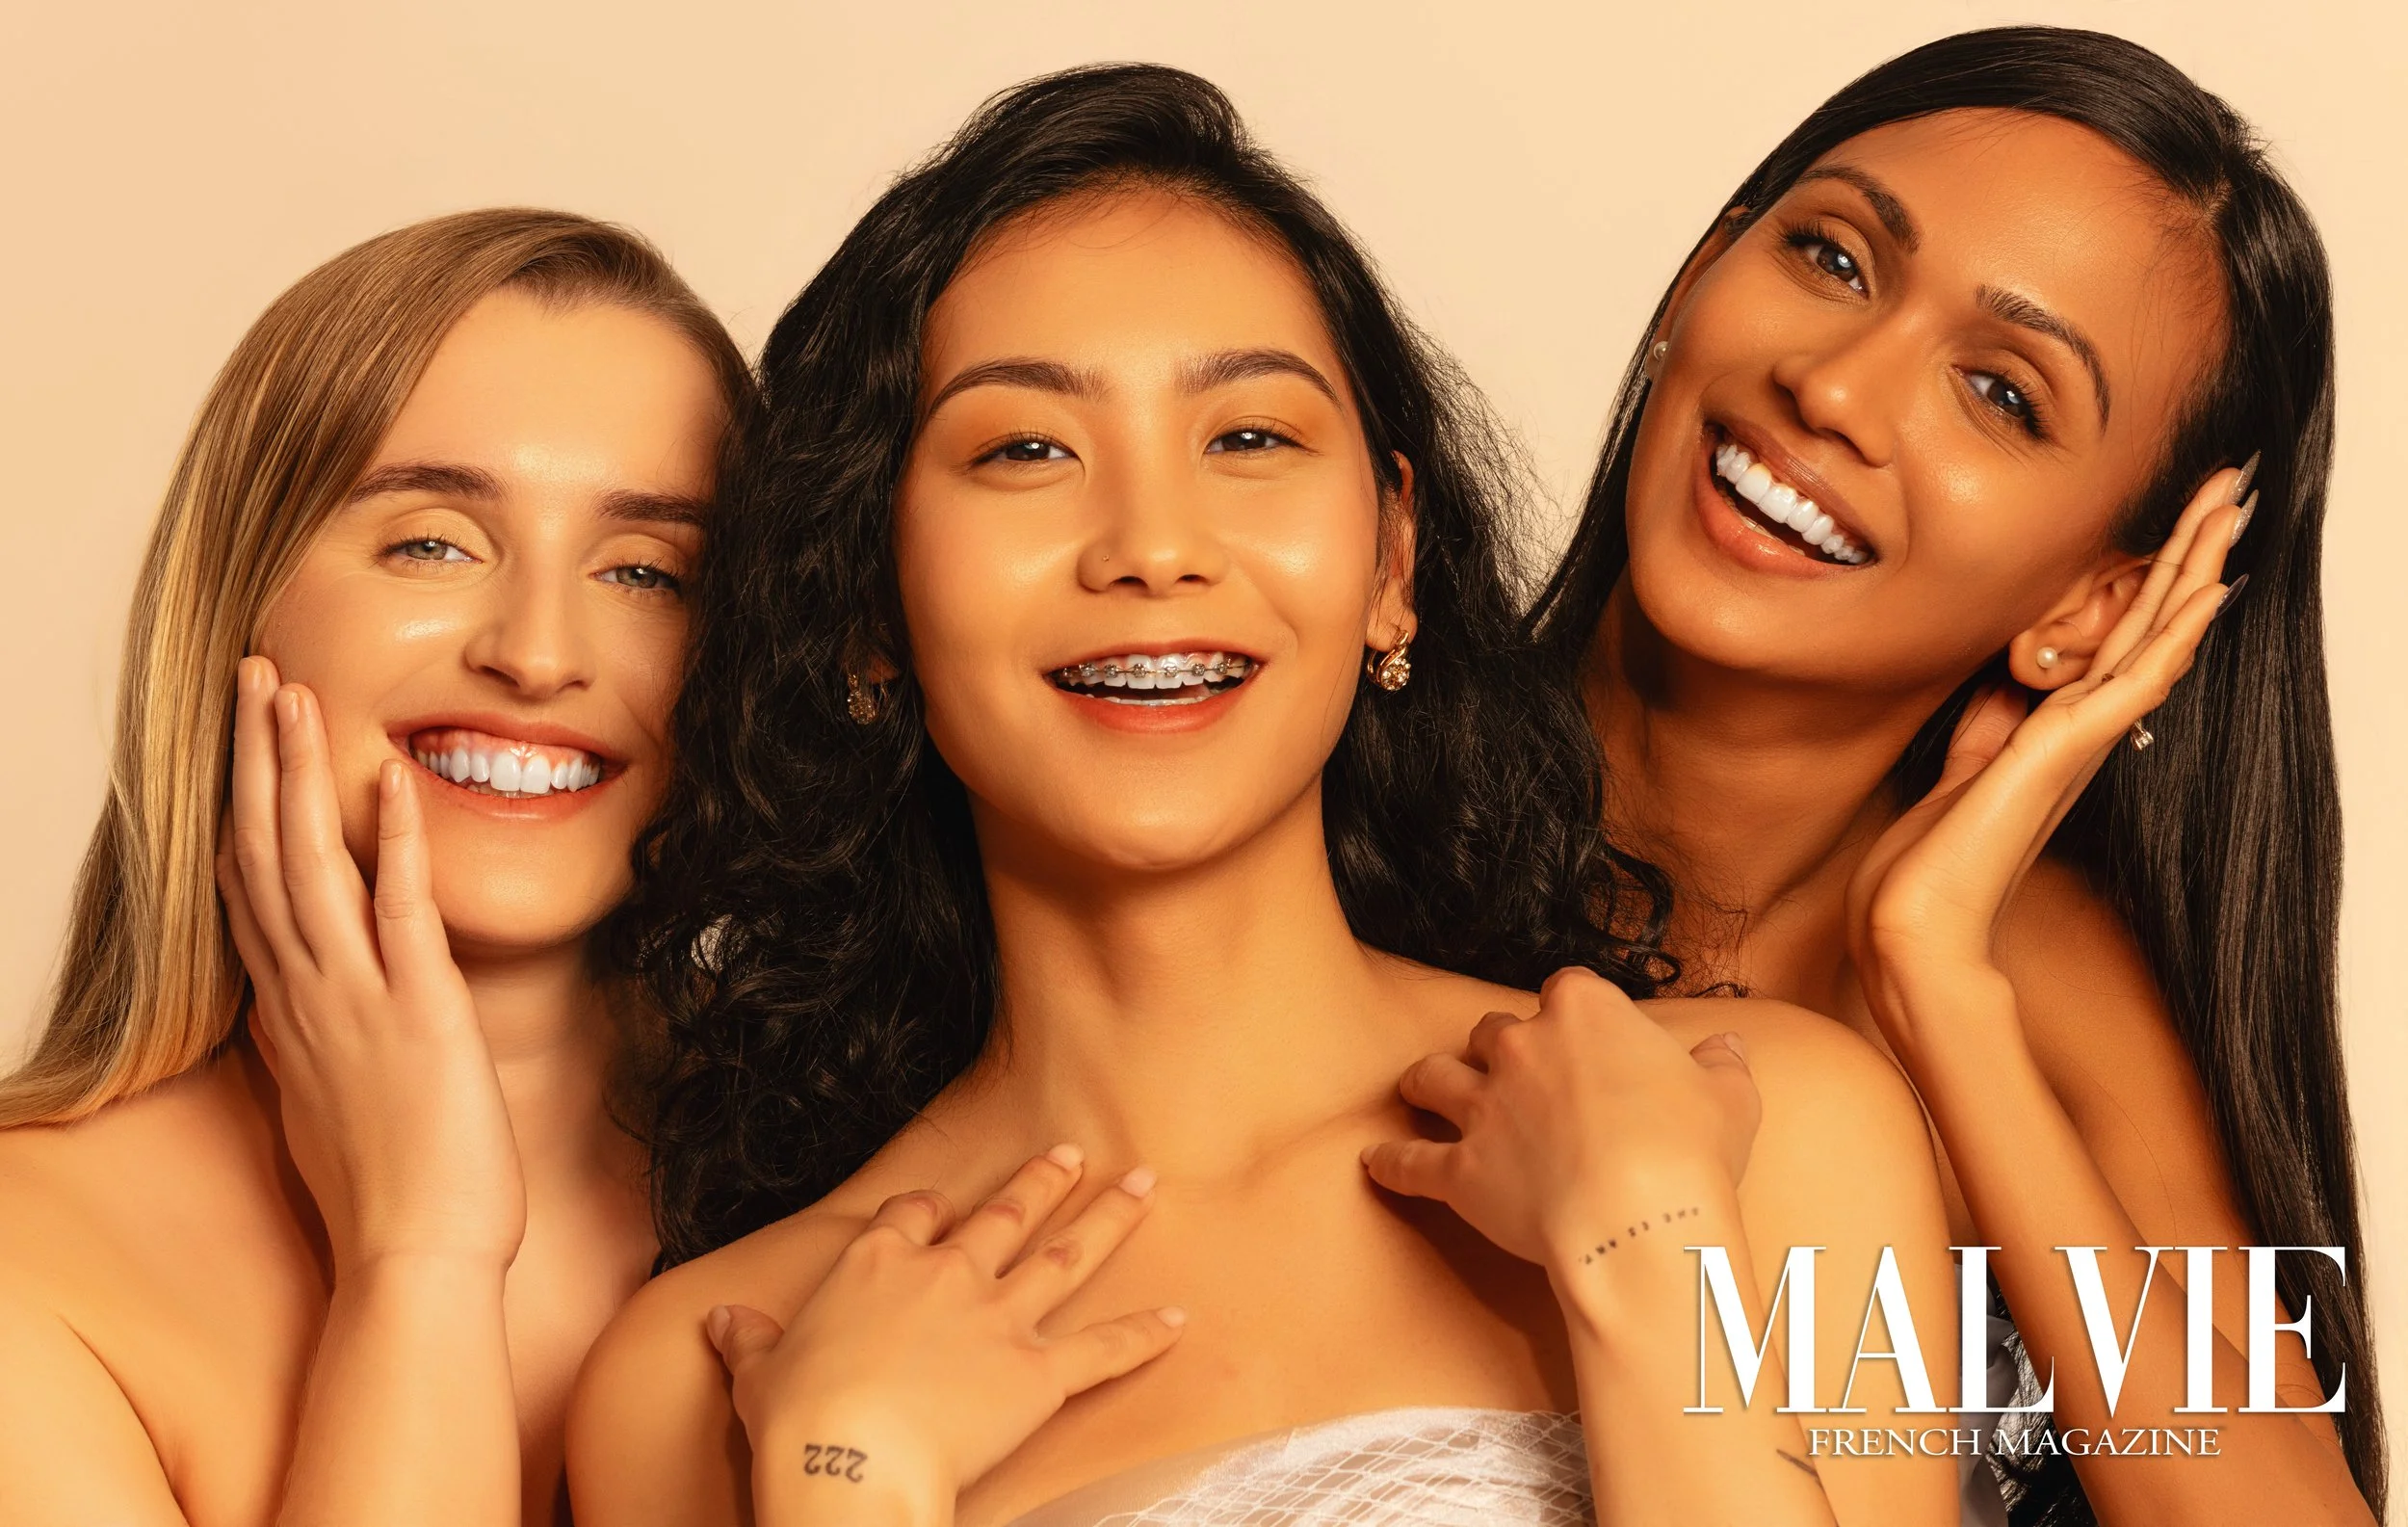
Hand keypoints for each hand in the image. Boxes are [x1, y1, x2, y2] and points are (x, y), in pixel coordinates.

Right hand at [216, 656, 524, 1272]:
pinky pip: (400, 912)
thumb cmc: (389, 1197)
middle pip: (259, 854)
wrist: (414, 1265)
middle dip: (254, 759)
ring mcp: (356, 1003)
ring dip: (299, 774)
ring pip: (308, 865)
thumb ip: (305, 1049)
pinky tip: (392, 779)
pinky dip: (395, 842)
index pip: (247, 891)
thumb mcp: (327, 1107)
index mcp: (288, 1015)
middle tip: (255, 677)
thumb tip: (287, 1015)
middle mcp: (306, 997)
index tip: (242, 742)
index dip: (240, 808)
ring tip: (292, 694)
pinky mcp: (420, 1016)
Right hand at [707, 1148, 1183, 1524]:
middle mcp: (946, 1275)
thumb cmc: (797, 1420)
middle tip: (1073, 1153)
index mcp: (877, 1265)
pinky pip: (1103, 1349)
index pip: (914, 1217)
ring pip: (1064, 1256)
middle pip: (1004, 1215)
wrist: (848, 1457)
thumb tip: (720, 1321)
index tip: (943, 1206)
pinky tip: (1178, 1317)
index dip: (931, 1210)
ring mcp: (998, 1317)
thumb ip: (749, 1341)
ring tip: (1141, 1187)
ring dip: (1107, 1221)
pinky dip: (1144, 1334)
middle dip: (1042, 1182)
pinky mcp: (1038, 1371)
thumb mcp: (757, 1372)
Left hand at [1360, 968, 1758, 1273]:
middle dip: (1499, 1046)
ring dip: (1427, 1081)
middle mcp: (1522, 1047)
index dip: (1571, 1012)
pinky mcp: (1457, 1168)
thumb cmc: (1689, 1152)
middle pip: (1495, 1030)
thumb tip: (1728, 1046)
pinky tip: (1373, 1162)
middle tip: (1505, 1068)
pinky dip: (1390, 1161)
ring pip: (1435, 1076)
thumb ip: (1721, 1067)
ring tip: (1417, 1087)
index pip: (1566, 991)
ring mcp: (1483, 1106)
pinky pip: (1409, 1161)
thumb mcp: (1728, 1100)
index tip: (1578, 1031)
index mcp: (1585, 1014)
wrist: (1635, 1217)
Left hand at [1845, 466, 2245, 1064]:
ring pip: (2154, 638)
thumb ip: (1985, 725)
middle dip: (2183, 555)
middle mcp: (2080, 734)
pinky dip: (2174, 634)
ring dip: (2192, 570)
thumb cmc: (1929, 862)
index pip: (2114, 639)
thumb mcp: (1957, 769)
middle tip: (2224, 490)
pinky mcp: (2065, 751)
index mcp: (2055, 734)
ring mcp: (2079, 742)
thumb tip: (1998, 685)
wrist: (1915, 924)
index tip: (2174, 524)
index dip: (2147, 580)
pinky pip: (2135, 681)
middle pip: (2148, 625)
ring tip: (2229, 511)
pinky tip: (2208, 591)